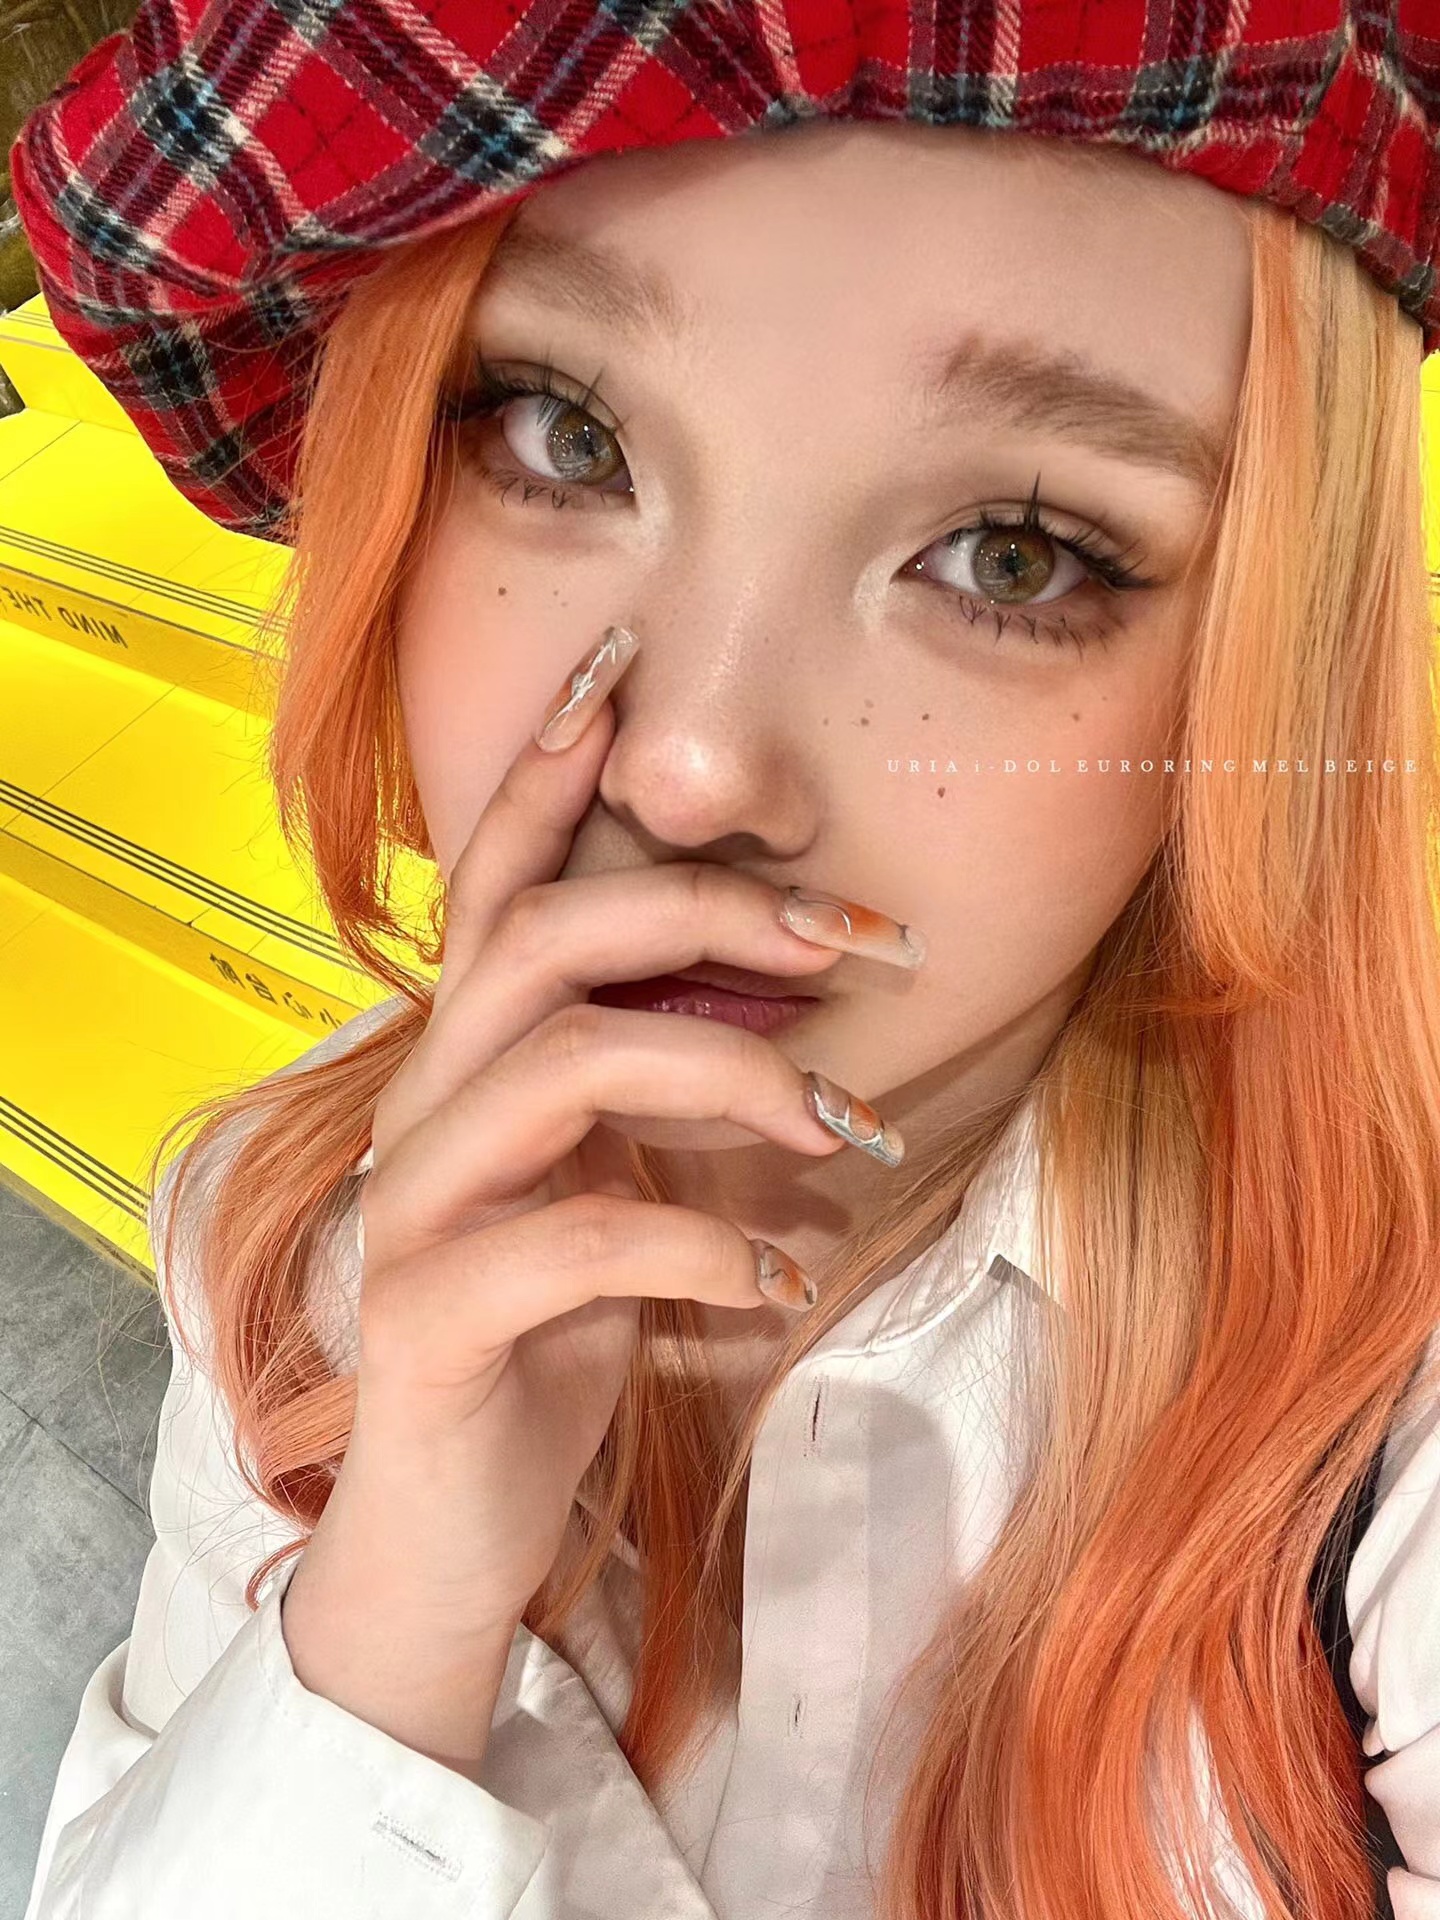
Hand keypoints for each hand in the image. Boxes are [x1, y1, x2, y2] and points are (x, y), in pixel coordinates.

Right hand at [325, 630, 920, 1633]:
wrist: (456, 1527)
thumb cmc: (552, 1335)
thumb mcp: (618, 1185)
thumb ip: (664, 1087)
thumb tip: (793, 1004)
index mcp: (468, 1060)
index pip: (498, 879)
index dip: (548, 764)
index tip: (628, 665)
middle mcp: (422, 1105)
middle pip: (542, 937)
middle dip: (711, 912)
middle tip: (862, 944)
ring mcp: (413, 1207)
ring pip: (564, 1061)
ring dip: (735, 1078)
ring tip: (849, 1137)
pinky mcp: (431, 1314)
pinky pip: (580, 1237)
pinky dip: (707, 1247)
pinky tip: (778, 1285)